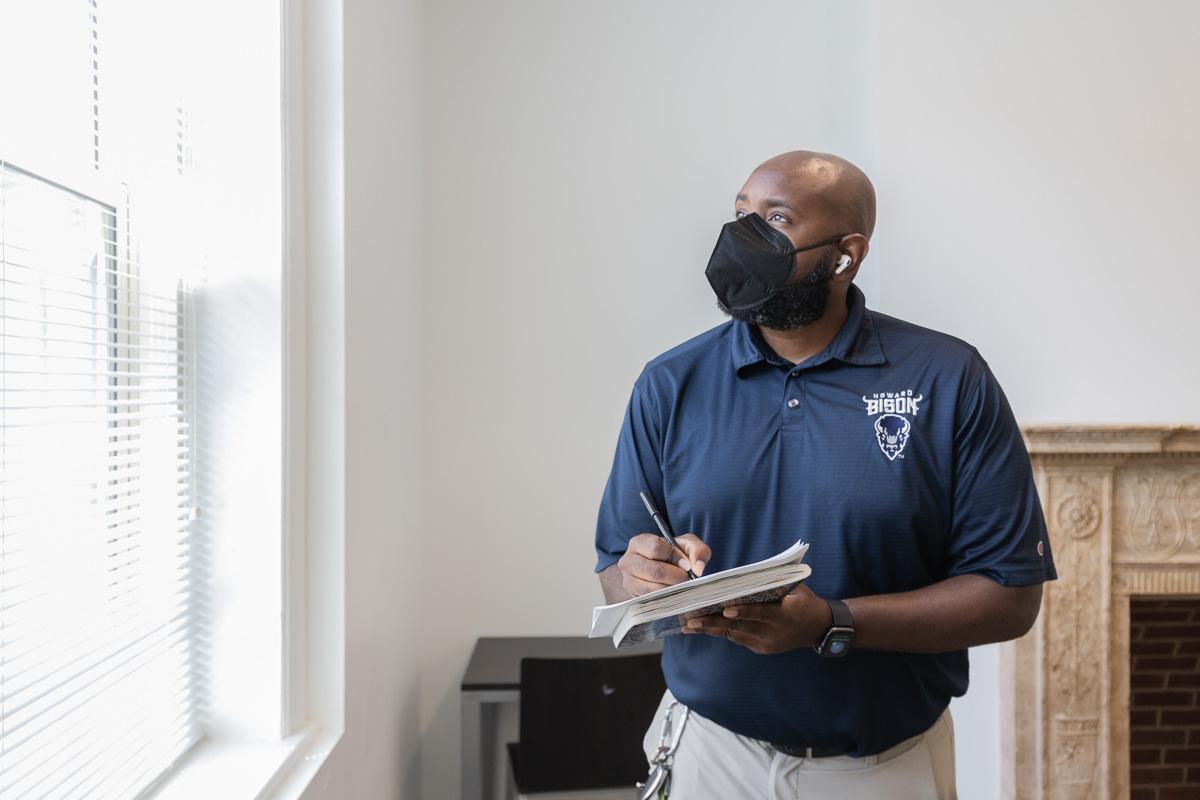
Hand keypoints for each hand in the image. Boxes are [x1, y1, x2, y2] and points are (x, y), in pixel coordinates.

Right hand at [617, 533, 710, 597]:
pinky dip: (666, 600)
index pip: (656, 548)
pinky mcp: (633, 598)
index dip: (675, 556)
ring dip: (672, 590)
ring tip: (680, 586)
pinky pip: (651, 601)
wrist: (658, 570)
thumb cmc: (671, 555)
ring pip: (652, 589)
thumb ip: (697, 550)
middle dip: (676, 577)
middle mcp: (628, 561)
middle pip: (655, 571)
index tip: (686, 564)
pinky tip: (673, 595)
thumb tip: (698, 568)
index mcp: (638, 542)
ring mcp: (628, 581)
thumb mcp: (686, 546)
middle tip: (686, 579)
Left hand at [681, 583, 832, 654]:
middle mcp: (774, 632)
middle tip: (691, 620)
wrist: (818, 628)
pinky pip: (738, 638)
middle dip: (714, 624)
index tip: (724, 610)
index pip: (761, 613)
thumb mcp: (794, 588)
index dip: (743, 611)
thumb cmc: (803, 600)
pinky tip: (702, 627)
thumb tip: (749, 575)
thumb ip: (774, 583)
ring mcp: (767, 643)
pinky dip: (720, 632)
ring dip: (711, 629)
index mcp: (786, 614)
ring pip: (735, 635)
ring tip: (689, 624)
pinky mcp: (761, 648)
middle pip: (741, 627)